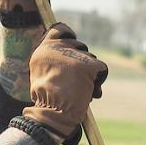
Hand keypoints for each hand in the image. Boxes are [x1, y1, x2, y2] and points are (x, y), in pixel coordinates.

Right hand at [23, 24, 107, 138]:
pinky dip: (99, 81)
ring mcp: (73, 55)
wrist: (53, 114)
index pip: (60, 30)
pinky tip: (89, 92)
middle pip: (80, 46)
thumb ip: (55, 60)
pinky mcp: (88, 65)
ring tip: (79, 90)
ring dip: (90, 74)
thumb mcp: (43, 75)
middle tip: (74, 81)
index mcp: (43, 50)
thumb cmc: (49, 102)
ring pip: (92, 58)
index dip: (69, 36)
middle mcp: (57, 48)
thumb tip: (73, 55)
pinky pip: (102, 69)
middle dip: (82, 62)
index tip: (73, 43)